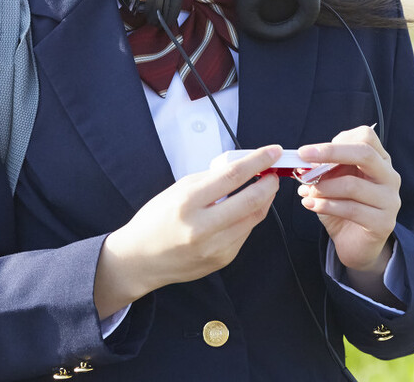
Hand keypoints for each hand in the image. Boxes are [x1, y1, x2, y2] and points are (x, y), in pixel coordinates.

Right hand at [94, 145, 280, 317]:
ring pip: (254, 218)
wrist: (139, 260)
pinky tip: (244, 210)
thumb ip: (210, 178)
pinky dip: (249, 218)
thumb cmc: (155, 221)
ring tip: (262, 188)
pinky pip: (245, 233)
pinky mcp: (222, 260)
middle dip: (270, 183)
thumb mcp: (177, 190)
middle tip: (273, 172)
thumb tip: (242, 167)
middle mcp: (202, 227)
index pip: (232, 176)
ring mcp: (214, 247)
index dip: (258, 161)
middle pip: (251, 200)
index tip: (272, 152)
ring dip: (264, 200)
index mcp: (187, 202)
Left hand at [297, 126, 400, 295]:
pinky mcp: (383, 223)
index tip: (312, 150)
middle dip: (330, 153)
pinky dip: (325, 205)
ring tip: (306, 191)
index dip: (337, 140)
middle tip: (303, 156)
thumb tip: (304, 159)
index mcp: (380, 160)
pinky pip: (351, 209)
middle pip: (364, 154)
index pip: (366, 137)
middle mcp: (390, 177)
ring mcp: (390, 200)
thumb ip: (324, 168)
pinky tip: (310, 204)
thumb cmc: (344, 207)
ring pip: (352, 185)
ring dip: (322, 186)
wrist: (356, 244)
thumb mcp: (333, 181)